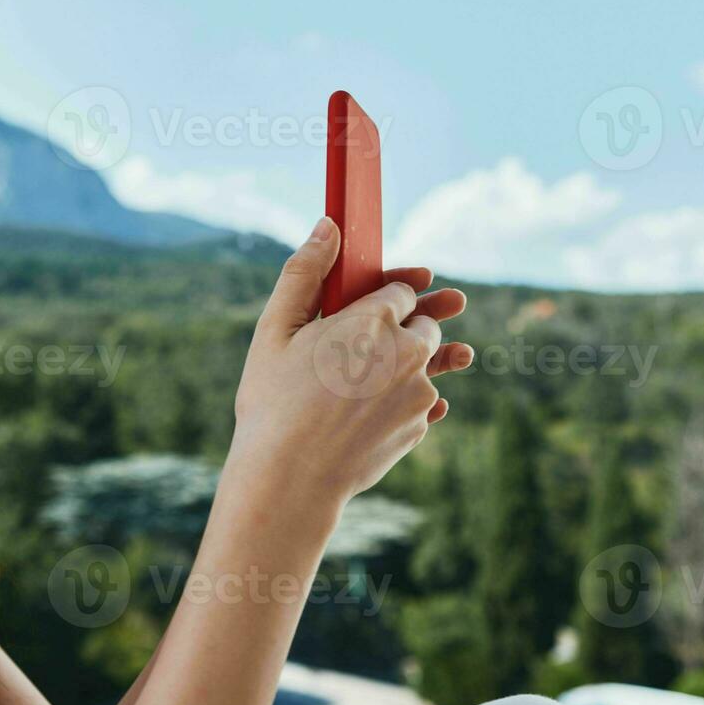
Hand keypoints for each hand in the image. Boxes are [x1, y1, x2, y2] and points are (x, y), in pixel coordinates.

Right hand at [230, 216, 471, 507]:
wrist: (290, 479)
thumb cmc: (273, 402)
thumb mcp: (275, 331)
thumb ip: (304, 273)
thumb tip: (329, 225)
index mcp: (373, 319)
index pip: (402, 290)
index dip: (390, 292)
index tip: (379, 302)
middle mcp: (407, 351)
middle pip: (426, 324)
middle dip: (412, 324)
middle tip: (401, 330)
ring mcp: (419, 392)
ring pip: (430, 364)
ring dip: (423, 361)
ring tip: (425, 363)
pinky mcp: (420, 426)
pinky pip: (424, 403)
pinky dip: (410, 400)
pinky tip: (388, 407)